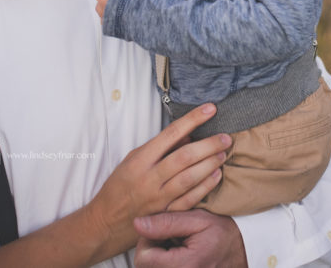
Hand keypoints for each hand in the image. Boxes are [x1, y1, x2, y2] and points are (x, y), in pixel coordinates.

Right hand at [86, 104, 229, 245]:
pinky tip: (216, 176)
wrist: (105, 222)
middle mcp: (149, 178)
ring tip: (224, 153)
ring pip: (189, 178)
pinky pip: (189, 199)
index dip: (192, 120)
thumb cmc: (118, 187)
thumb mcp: (132, 160)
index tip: (209, 109)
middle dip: (209, 145)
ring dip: (210, 164)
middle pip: (184, 157)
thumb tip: (186, 136)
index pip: (170, 134)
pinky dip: (205, 187)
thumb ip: (158, 148)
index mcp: (140, 160)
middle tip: (225, 137)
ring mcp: (158, 198)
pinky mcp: (165, 214)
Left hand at [133, 209, 247, 267]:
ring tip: (175, 244)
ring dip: (157, 257)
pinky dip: (165, 262)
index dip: (146, 240)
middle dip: (151, 249)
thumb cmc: (222, 232)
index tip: (159, 230)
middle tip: (169, 236)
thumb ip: (166, 222)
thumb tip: (137, 224)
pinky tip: (177, 254)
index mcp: (185, 265)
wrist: (242, 249)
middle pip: (145, 267)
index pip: (143, 258)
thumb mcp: (197, 220)